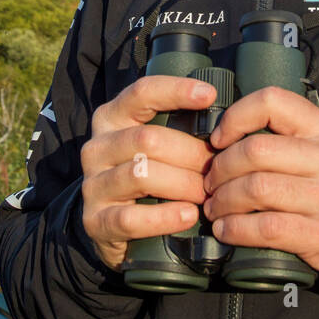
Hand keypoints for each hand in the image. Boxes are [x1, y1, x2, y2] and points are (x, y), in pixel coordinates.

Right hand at [80, 76, 217, 271]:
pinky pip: (132, 217)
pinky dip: (166, 217)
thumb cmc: (146, 177)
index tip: (209, 95)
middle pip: (149, 139)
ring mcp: (93, 185)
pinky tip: (188, 215)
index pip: (141, 93)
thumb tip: (225, 121)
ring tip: (208, 194)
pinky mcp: (96, 222)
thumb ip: (177, 128)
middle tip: (219, 168)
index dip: (175, 90)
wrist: (110, 227)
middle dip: (192, 154)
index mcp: (111, 119)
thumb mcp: (153, 147)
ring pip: (142, 174)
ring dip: (183, 185)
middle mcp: (97, 147)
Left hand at [203, 87, 318, 293]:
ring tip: (215, 209)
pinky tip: (227, 232)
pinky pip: (267, 228)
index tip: (219, 139)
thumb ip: (297, 136)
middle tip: (209, 182)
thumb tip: (238, 133)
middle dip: (220, 168)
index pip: (273, 101)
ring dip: (224, 201)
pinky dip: (237, 230)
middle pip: (255, 150)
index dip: (235, 117)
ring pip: (256, 188)